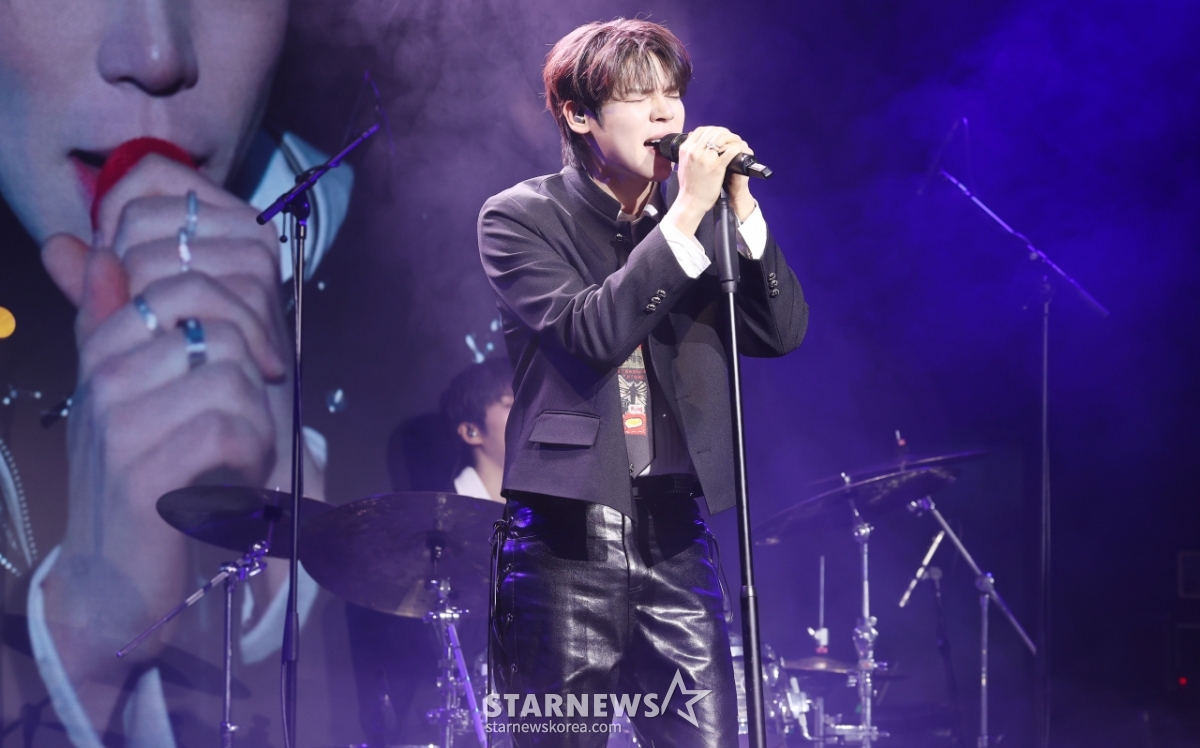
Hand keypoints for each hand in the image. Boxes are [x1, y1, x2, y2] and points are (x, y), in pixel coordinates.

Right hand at [37, 154, 318, 711]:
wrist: (111, 580)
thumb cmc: (138, 478)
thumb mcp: (126, 393)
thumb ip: (110, 321)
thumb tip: (93, 250)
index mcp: (104, 347)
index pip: (183, 283)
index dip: (242, 318)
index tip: (259, 365)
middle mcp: (104, 376)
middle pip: (216, 326)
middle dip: (254, 373)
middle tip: (251, 418)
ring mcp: (119, 423)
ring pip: (228, 373)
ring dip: (257, 418)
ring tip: (240, 453)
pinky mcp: (143, 473)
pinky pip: (226, 425)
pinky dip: (251, 451)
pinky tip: (238, 476)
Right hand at [662, 126, 756, 236]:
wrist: (691, 202)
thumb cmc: (688, 186)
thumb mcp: (682, 164)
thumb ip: (688, 151)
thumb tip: (691, 137)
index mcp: (685, 149)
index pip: (701, 130)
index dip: (713, 130)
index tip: (720, 134)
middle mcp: (694, 151)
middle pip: (713, 132)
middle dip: (725, 133)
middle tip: (731, 138)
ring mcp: (705, 158)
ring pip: (722, 138)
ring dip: (732, 138)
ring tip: (737, 143)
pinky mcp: (716, 167)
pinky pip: (730, 151)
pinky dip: (737, 148)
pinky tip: (739, 151)